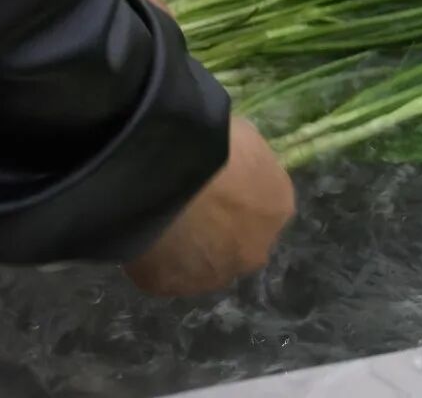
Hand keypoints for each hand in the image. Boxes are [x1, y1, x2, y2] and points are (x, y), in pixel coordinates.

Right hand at [125, 116, 295, 295]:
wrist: (166, 172)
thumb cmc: (212, 143)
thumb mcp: (242, 134)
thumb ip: (246, 157)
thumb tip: (236, 161)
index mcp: (277, 206)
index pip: (264, 204)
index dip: (237, 191)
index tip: (214, 179)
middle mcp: (256, 248)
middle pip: (238, 239)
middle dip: (217, 225)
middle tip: (188, 199)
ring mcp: (215, 275)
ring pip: (203, 262)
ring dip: (188, 245)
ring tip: (162, 215)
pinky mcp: (173, 286)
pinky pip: (165, 272)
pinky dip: (156, 256)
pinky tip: (144, 231)